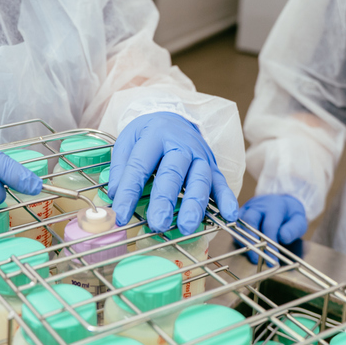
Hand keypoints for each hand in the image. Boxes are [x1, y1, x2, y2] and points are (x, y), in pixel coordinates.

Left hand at [106, 112, 238, 233]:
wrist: (174, 117)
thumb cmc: (148, 135)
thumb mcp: (128, 141)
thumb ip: (121, 169)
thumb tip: (115, 198)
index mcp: (155, 135)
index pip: (140, 166)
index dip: (129, 193)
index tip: (121, 216)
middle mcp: (180, 144)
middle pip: (173, 173)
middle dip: (165, 200)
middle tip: (158, 223)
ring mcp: (200, 156)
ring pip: (199, 180)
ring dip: (194, 204)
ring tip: (187, 227)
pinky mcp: (213, 166)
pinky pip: (222, 183)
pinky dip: (227, 199)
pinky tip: (230, 216)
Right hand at [236, 194, 307, 263]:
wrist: (282, 204)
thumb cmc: (290, 215)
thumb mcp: (299, 220)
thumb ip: (294, 229)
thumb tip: (282, 237)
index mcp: (274, 205)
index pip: (270, 225)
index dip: (270, 243)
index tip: (273, 259)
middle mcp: (258, 205)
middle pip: (249, 220)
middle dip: (251, 241)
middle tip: (256, 259)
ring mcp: (247, 209)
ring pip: (239, 223)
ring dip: (243, 241)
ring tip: (251, 257)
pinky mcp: (240, 214)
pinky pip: (235, 226)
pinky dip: (239, 238)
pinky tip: (246, 249)